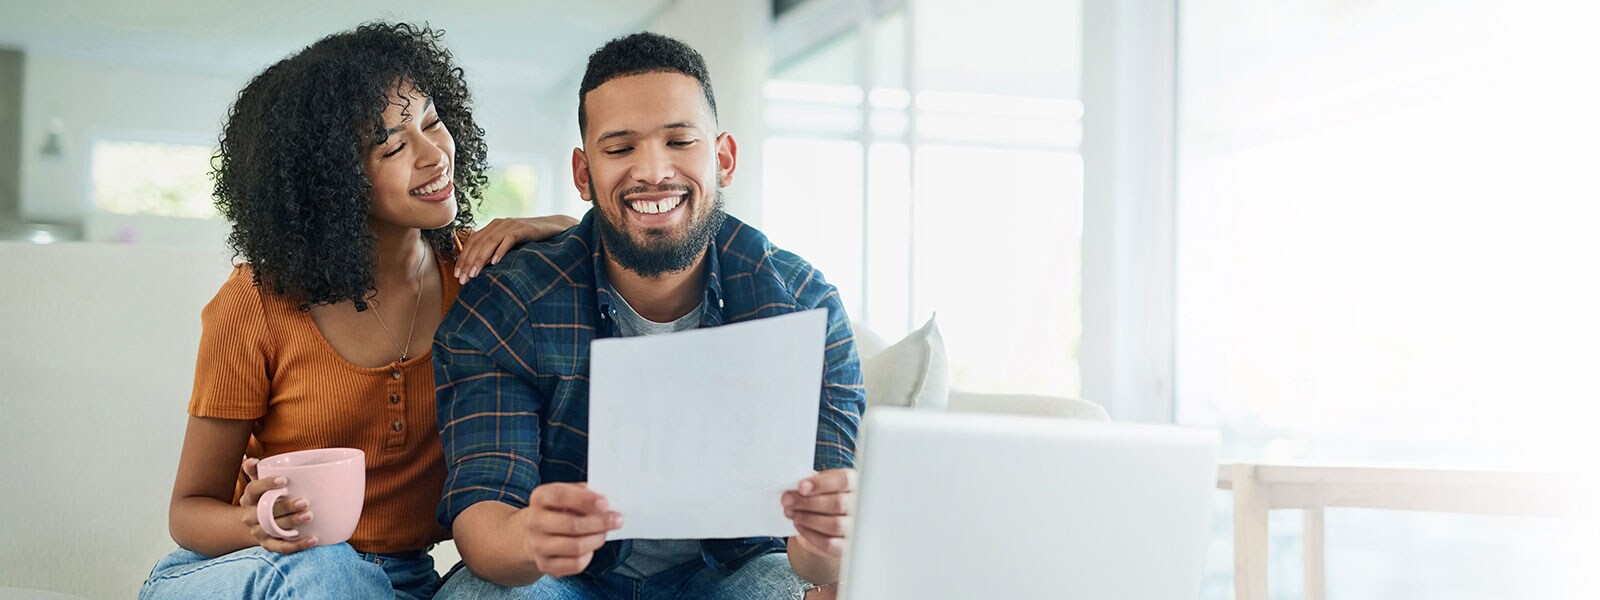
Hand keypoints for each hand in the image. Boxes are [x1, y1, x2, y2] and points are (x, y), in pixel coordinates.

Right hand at [239, 457, 317, 553]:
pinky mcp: (268, 544)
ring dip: (292, 523)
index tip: (284, 480)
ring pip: (274, 529)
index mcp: (249, 498)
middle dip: (286, 507)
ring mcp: (259, 531)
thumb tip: (253, 460)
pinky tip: (313, 539)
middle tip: (305, 501)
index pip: (253, 489)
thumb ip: (257, 471)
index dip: (266, 484)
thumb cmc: (265, 497)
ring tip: (310, 516)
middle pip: (265, 512)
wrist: (256, 523)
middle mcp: (250, 516)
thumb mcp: (259, 483)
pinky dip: (297, 545)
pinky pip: (282, 547)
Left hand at [457, 216, 578, 282]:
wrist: (554, 227)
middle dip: (468, 261)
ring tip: (474, 274)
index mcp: (493, 226)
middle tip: (462, 279)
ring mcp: (511, 225)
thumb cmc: (531, 239)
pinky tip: (494, 263)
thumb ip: (496, 249)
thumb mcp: (510, 243)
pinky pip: (508, 240)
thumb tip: (480, 267)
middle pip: (478, 242)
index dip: (463, 258)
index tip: (457, 275)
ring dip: (480, 259)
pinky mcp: (523, 229)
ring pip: (490, 241)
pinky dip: (500, 251)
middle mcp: (499, 223)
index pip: (472, 241)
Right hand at [516, 482, 623, 576]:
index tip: (605, 504)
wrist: (534, 533)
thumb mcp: (568, 493)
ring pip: (575, 546)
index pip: (560, 496)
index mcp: (540, 497)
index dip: (584, 500)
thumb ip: (585, 494)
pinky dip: (589, 556)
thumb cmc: (559, 509)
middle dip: (599, 523)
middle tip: (616, 520)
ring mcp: (538, 545)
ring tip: (605, 533)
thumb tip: (607, 504)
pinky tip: (591, 547)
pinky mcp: (545, 564)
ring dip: (597, 539)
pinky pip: (575, 564)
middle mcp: (534, 521)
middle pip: (571, 524)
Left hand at [783, 469, 855, 557]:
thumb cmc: (823, 498)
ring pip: (834, 525)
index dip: (821, 484)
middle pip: (838, 503)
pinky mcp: (846, 547)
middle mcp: (861, 505)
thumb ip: (810, 483)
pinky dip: (810, 534)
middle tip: (788, 500)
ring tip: (791, 513)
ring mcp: (856, 528)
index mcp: (855, 484)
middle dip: (808, 502)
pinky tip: (799, 525)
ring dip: (807, 518)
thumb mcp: (819, 485)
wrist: (826, 525)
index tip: (801, 487)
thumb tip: (793, 489)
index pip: (844, 481)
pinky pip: (829, 544)